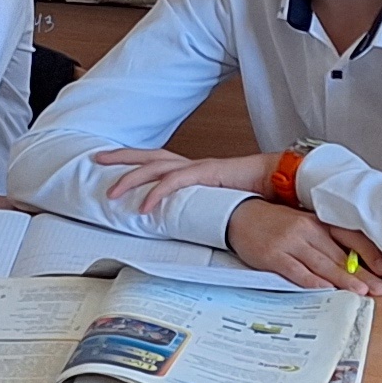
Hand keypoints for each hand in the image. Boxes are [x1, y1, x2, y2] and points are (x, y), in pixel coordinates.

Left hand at [88, 145, 278, 215]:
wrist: (286, 180)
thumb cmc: (260, 192)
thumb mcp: (224, 204)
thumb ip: (206, 211)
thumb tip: (193, 226)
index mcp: (196, 171)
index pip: (159, 161)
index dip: (135, 161)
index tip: (112, 164)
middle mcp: (193, 165)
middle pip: (150, 156)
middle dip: (122, 157)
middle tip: (96, 160)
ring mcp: (200, 167)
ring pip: (156, 166)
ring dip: (132, 178)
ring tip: (111, 192)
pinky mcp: (209, 173)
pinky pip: (177, 181)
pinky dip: (157, 192)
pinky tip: (144, 206)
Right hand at [223, 197, 381, 293]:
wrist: (240, 215)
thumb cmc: (275, 223)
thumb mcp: (304, 226)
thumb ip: (325, 241)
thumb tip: (351, 262)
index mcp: (318, 221)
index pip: (349, 236)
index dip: (369, 253)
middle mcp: (307, 230)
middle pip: (339, 255)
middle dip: (362, 274)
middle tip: (380, 288)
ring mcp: (290, 242)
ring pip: (321, 264)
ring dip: (342, 279)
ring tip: (360, 291)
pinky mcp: (274, 255)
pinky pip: (296, 270)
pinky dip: (311, 281)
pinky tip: (324, 289)